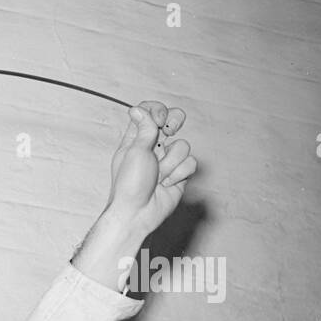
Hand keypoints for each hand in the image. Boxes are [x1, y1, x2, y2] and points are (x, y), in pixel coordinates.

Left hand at [104, 100, 197, 235]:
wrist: (138, 213)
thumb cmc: (130, 184)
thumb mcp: (134, 151)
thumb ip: (143, 128)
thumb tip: (136, 108)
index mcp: (136, 139)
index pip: (150, 112)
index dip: (157, 110)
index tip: (158, 119)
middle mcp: (153, 147)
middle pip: (172, 120)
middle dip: (174, 122)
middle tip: (168, 131)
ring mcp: (167, 160)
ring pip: (183, 145)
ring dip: (171, 162)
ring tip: (158, 176)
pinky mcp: (179, 173)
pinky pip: (190, 163)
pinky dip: (179, 174)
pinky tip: (167, 184)